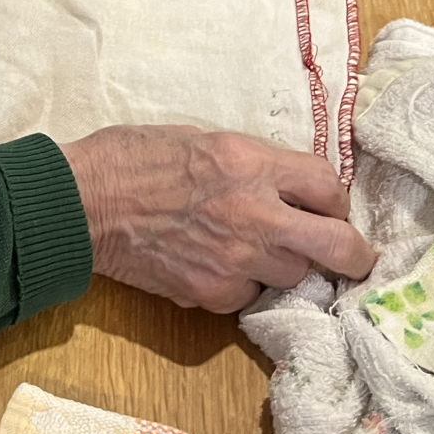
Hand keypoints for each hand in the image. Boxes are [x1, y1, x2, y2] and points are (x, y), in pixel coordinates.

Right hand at [60, 126, 375, 311]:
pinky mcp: (214, 293)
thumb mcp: (197, 139)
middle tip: (353, 257)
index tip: (328, 208)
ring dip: (283, 265)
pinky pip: (249, 295)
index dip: (334, 200)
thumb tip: (281, 186)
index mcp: (249, 163)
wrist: (80, 203)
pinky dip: (240, 284)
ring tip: (252, 251)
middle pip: (338, 246)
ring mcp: (237, 260)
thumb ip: (247, 164)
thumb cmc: (128, 159)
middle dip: (354, 254)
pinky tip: (212, 265)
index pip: (328, 186)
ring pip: (294, 275)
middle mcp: (255, 213)